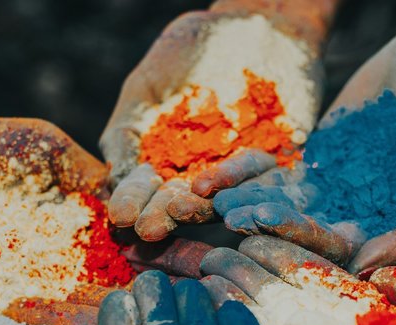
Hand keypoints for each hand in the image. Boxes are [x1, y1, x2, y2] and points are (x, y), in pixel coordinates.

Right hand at [101, 3, 333, 240]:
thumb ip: (127, 131)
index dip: (133, 201)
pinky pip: (272, 187)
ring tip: (186, 211)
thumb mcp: (148, 85)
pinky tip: (239, 203)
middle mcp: (200, 177)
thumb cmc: (191, 49)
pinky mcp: (284, 166)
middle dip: (164, 215)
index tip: (121, 216)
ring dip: (204, 209)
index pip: (144, 189)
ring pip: (224, 199)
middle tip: (150, 231)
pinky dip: (257, 196)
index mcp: (164, 164)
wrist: (257, 20)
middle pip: (180, 203)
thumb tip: (111, 180)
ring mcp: (242, 175)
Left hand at [212, 22, 395, 271]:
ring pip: (280, 207)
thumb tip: (367, 270)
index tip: (260, 228)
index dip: (297, 238)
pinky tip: (209, 179)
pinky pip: (273, 176)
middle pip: (300, 233)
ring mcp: (332, 192)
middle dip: (263, 224)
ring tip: (207, 197)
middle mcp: (358, 222)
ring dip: (246, 205)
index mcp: (390, 235)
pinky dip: (243, 178)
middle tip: (228, 217)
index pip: (336, 249)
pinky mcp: (315, 163)